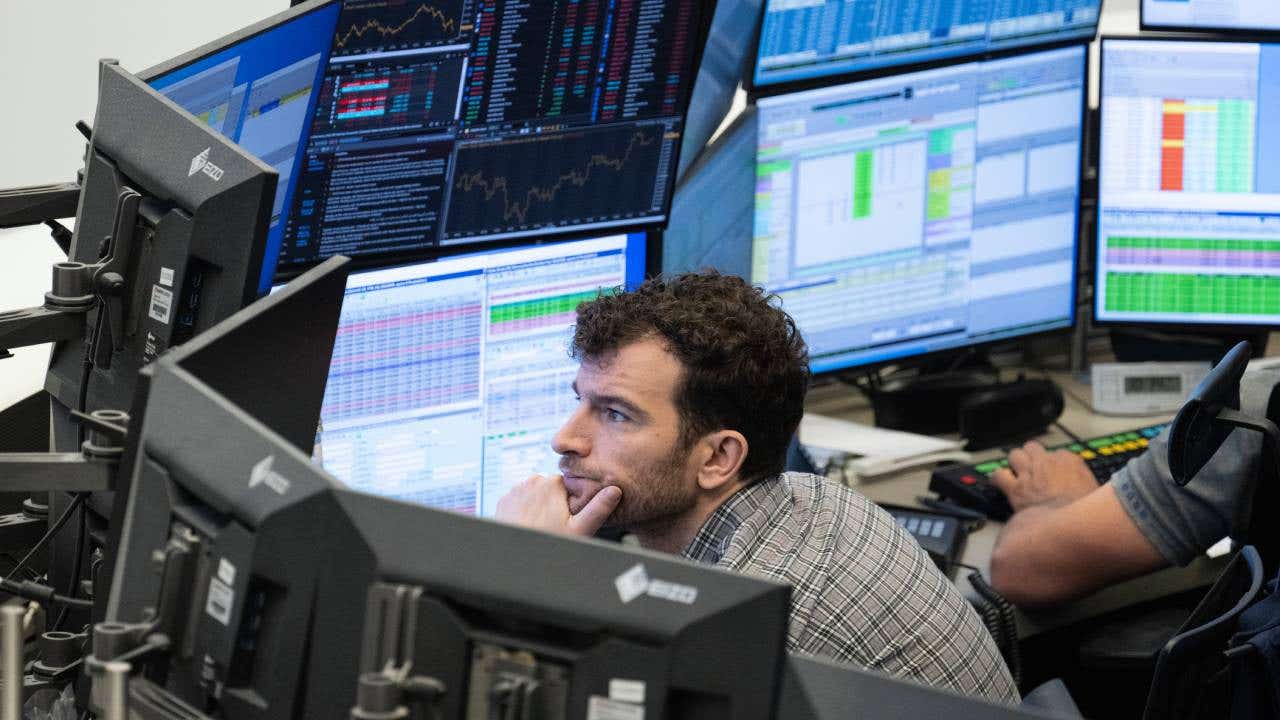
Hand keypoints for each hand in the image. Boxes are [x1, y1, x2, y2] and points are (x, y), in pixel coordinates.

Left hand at [494, 474, 621, 536]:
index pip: (569, 485)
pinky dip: (525, 509)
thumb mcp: (579, 529)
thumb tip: (615, 490)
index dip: (571, 502)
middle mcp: (534, 480)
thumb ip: (598, 508)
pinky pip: (521, 500)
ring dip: (540, 505)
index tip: (569, 517)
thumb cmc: (548, 544)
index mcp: (554, 483)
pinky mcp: (504, 499)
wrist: (515, 556)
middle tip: (556, 524)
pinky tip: (529, 524)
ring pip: (536, 494)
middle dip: (555, 503)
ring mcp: (516, 489)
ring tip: (542, 525)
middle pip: (552, 489)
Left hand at [989, 441, 1097, 511]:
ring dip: (1014, 464)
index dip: (1053, 465)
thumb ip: (1086, 483)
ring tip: (1016, 474)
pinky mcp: (1015, 488)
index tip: (1054, 474)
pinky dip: (998, 479)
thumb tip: (1086, 489)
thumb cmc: (1086, 514)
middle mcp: (1047, 462)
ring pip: (1014, 455)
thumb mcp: (1097, 493)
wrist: (1071, 528)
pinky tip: (1001, 484)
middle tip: (1032, 470)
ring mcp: (1029, 473)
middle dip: (1031, 457)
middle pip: (1032, 447)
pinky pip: (998, 475)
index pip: (1058, 453)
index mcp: (1069, 461)